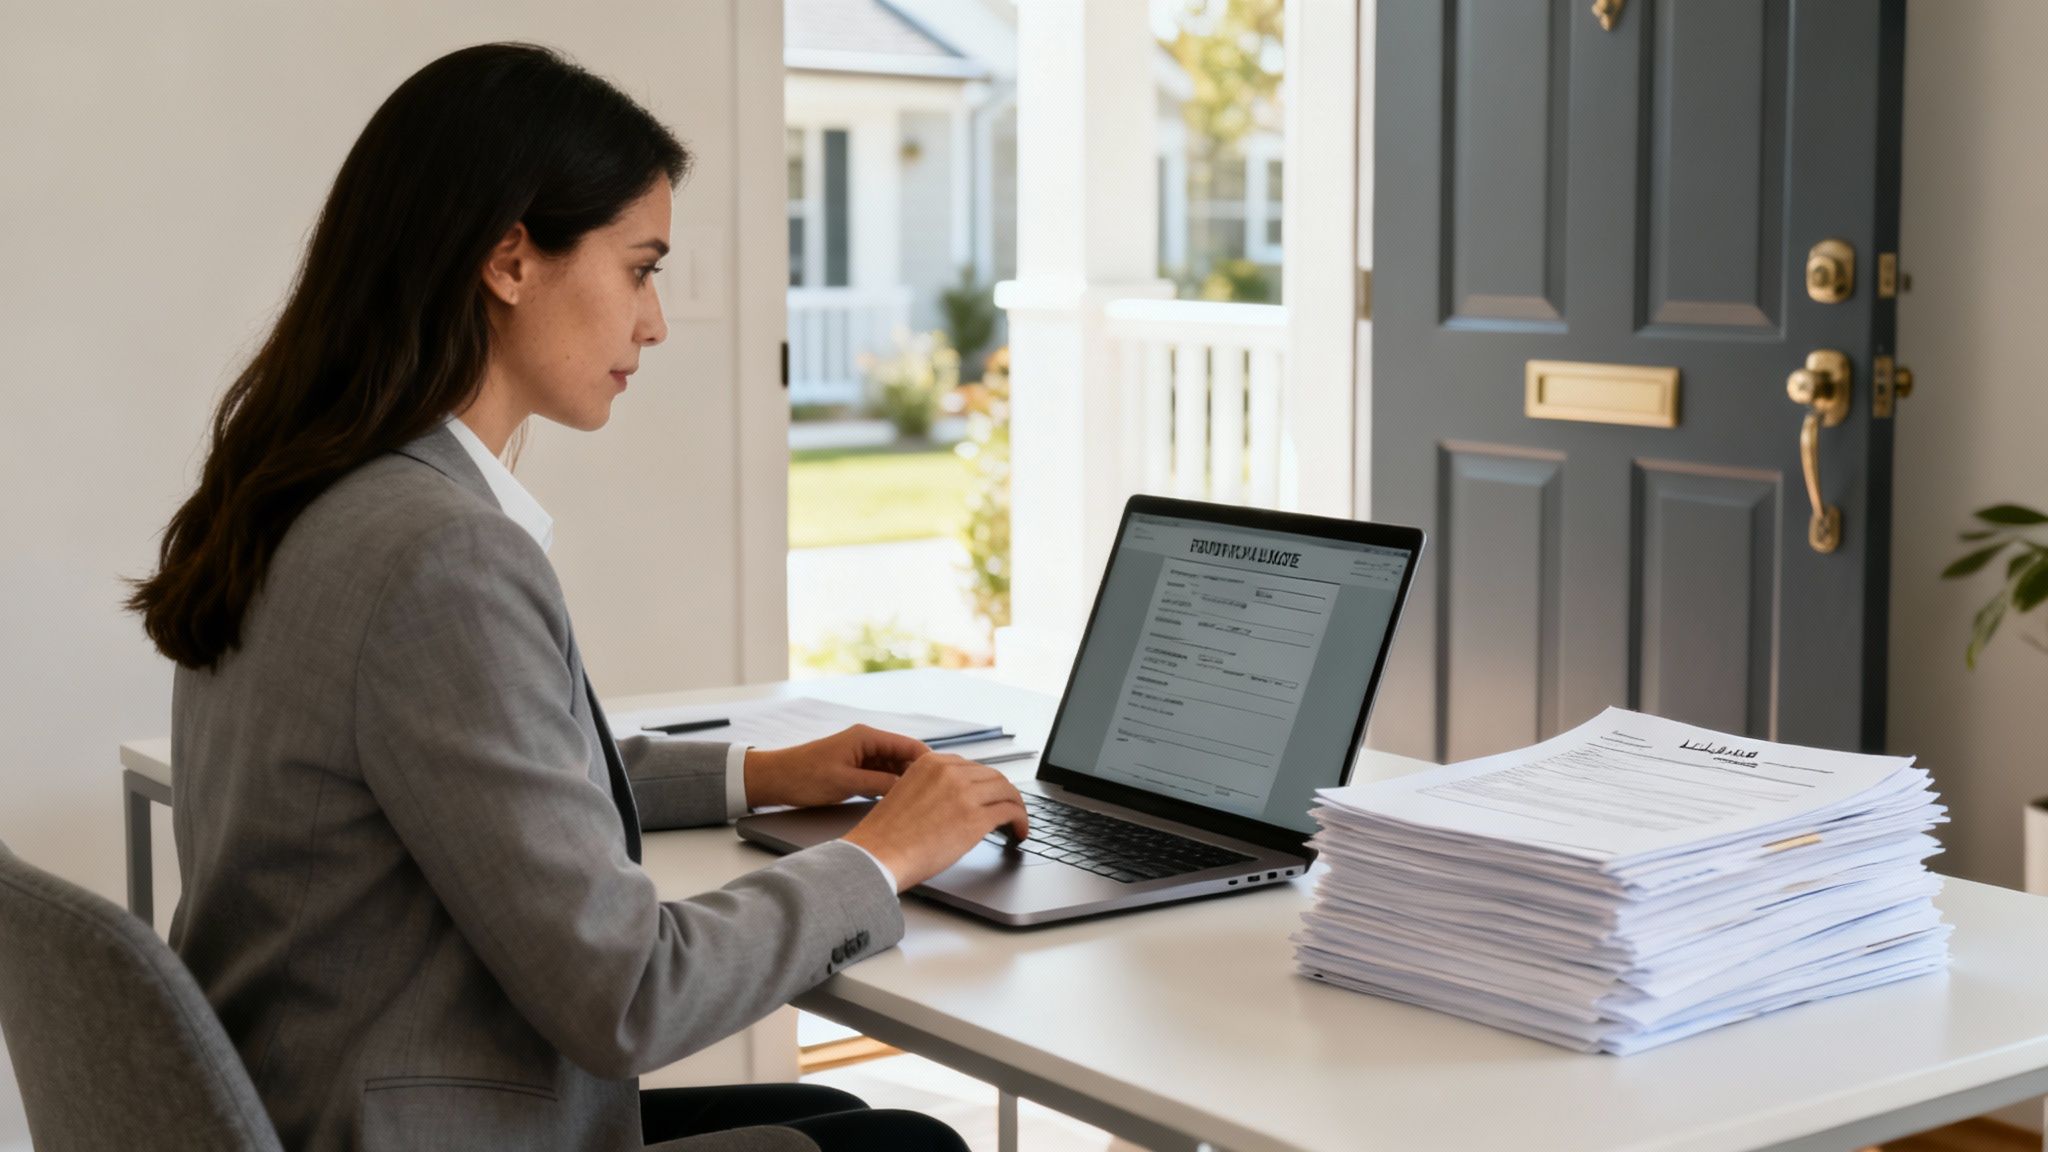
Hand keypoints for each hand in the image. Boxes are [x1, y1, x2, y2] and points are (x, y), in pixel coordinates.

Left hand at [742, 724, 928, 808]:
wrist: (774, 779)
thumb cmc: (804, 776)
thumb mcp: (845, 782)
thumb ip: (879, 783)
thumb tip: (909, 789)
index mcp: (866, 737)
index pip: (909, 745)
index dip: (930, 762)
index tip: (945, 780)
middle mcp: (867, 742)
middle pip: (905, 757)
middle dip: (921, 775)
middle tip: (938, 795)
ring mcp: (862, 756)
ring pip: (895, 768)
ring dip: (907, 783)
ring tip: (924, 802)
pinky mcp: (856, 769)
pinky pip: (882, 777)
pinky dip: (892, 787)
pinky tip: (900, 803)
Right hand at [841, 753, 1029, 890]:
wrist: (877, 854)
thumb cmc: (886, 834)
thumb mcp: (906, 792)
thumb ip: (933, 788)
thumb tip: (955, 801)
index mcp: (930, 763)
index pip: (972, 767)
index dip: (985, 783)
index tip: (989, 795)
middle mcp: (950, 772)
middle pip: (993, 776)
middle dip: (1004, 794)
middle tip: (1008, 809)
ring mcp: (965, 794)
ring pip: (1006, 792)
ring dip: (1016, 807)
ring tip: (1017, 822)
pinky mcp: (975, 819)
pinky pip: (1010, 813)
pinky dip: (1020, 822)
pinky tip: (1018, 833)